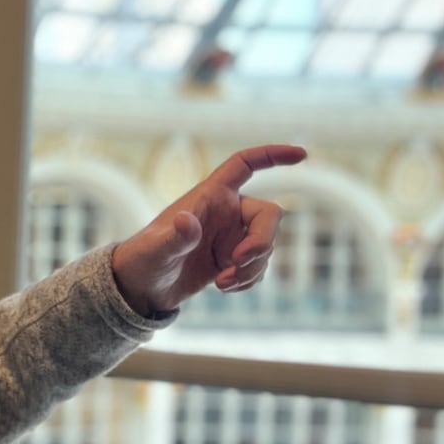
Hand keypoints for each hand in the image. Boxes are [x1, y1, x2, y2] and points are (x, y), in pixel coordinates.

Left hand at [110, 144, 307, 316]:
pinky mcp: (233, 259)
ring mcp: (232, 236)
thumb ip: (174, 237)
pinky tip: (225, 287)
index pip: (245, 164)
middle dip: (262, 242)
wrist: (141, 289)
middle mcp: (226, 211)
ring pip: (267, 245)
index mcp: (210, 196)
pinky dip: (249, 279)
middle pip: (270, 214)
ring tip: (222, 284)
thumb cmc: (143, 261)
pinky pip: (259, 265)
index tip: (302, 155)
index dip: (273, 155)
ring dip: (252, 268)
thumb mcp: (156, 251)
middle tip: (237, 264)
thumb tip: (187, 221)